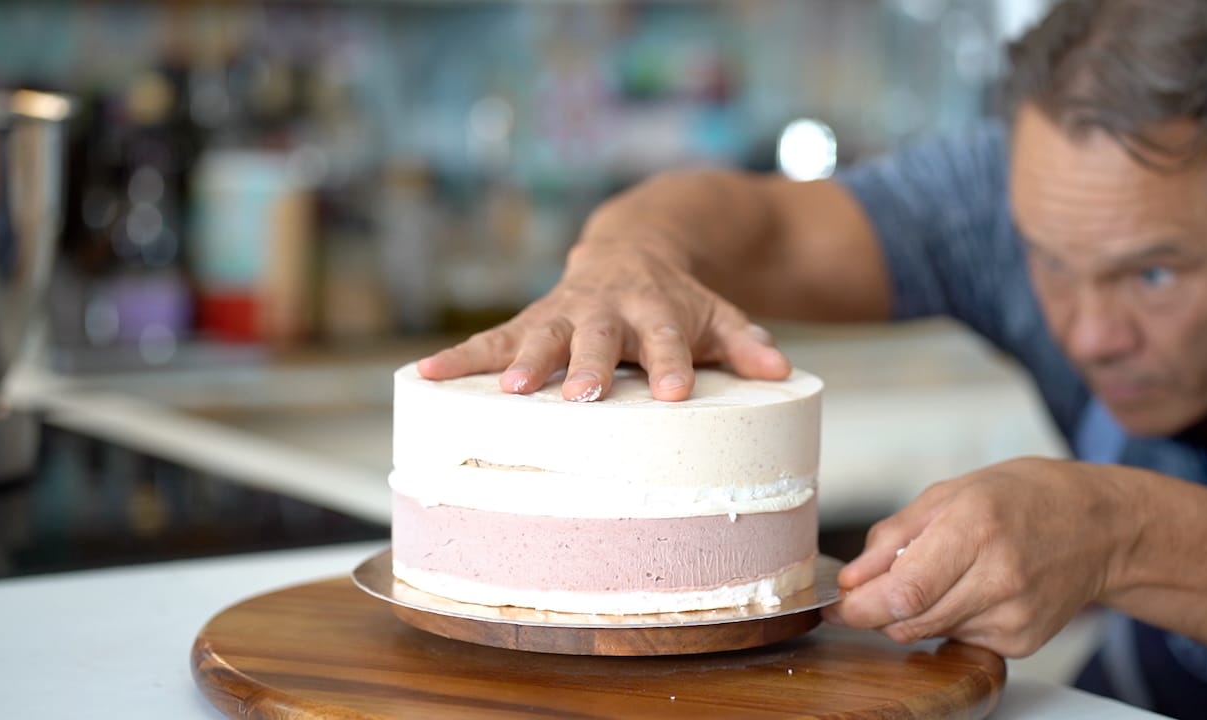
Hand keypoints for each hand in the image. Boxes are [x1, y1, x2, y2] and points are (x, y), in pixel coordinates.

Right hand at [417, 244, 790, 400]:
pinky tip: (423, 378)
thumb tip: (782, 372)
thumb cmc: (678, 298)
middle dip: (588, 366)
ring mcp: (563, 312)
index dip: (671, 363)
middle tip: (582, 396)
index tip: (673, 394)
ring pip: (539, 335)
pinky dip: (457, 358)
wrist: (634, 245)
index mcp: (656, 307)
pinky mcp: (530, 320)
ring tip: (510, 392)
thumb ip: (746, 342)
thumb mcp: (718, 313)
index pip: (668, 337)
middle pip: (598, 337)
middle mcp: (606, 308)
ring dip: (522, 362)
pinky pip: (488, 340)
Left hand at [821, 457, 1131, 656]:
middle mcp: (1000, 576)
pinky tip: (972, 590)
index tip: (837, 605)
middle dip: (878, 609)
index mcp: (976, 527)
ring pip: (929, 632)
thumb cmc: (1020, 499)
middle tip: (875, 586)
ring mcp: (1015, 615)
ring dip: (914, 612)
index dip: (860, 605)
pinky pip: (959, 639)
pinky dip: (949, 619)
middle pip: (910, 620)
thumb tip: (853, 579)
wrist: (1098, 526)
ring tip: (941, 574)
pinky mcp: (1024, 642)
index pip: (905, 590)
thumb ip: (893, 538)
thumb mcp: (948, 494)